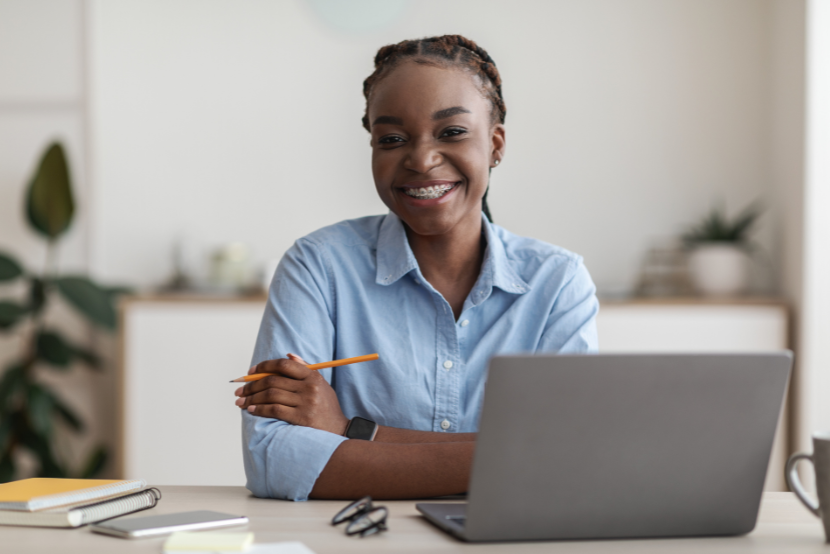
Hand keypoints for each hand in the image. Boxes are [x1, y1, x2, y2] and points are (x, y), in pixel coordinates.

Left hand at [234, 354, 348, 434]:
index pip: (284, 365)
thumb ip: (305, 370)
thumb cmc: (326, 406)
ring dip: (252, 398)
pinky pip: (275, 410)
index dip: (264, 366)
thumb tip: (288, 355)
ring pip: (271, 395)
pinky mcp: (301, 418)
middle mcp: (309, 387)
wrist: (338, 430)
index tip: (250, 372)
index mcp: (312, 376)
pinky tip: (251, 410)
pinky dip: (260, 409)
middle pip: (273, 380)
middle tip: (239, 390)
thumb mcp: (321, 384)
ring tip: (241, 402)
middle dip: (252, 385)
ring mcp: (306, 403)